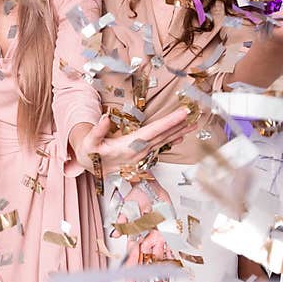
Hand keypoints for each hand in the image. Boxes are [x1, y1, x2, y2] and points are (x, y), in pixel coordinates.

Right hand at [76, 108, 195, 175]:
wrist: (91, 167)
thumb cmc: (91, 154)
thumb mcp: (89, 143)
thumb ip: (97, 131)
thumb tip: (105, 117)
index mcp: (128, 147)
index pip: (153, 132)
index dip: (169, 122)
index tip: (182, 114)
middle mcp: (139, 151)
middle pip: (163, 136)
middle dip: (179, 125)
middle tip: (193, 114)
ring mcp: (142, 154)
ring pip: (164, 141)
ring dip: (178, 132)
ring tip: (192, 124)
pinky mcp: (143, 155)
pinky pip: (160, 146)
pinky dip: (172, 139)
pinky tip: (180, 135)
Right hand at [111, 186, 173, 281]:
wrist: (150, 184)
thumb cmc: (138, 192)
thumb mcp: (128, 207)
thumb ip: (123, 221)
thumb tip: (115, 233)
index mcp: (136, 234)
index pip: (132, 258)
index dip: (131, 272)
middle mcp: (146, 237)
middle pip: (145, 262)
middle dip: (145, 277)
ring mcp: (158, 236)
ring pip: (157, 259)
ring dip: (157, 274)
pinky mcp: (168, 232)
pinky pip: (170, 250)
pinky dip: (171, 261)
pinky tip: (171, 272)